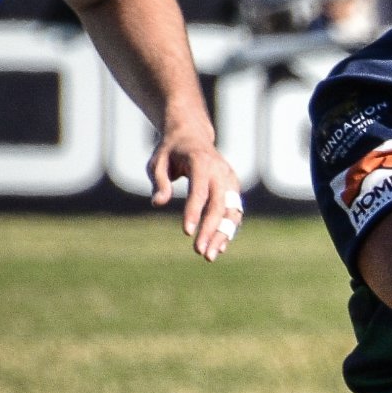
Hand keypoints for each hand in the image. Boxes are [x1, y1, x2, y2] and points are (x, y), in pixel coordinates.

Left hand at [150, 126, 243, 259]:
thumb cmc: (171, 151)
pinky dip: (227, 230)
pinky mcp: (233, 189)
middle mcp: (220, 171)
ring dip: (222, 235)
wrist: (192, 136)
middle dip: (210, 230)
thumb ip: (160, 182)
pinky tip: (218, 247)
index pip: (200, 191)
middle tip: (200, 252)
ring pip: (232, 212)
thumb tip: (158, 203)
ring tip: (210, 256)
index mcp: (201, 162)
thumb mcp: (157, 162)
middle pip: (220, 205)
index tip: (187, 233)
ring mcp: (230, 180)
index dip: (194, 212)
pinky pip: (234, 213)